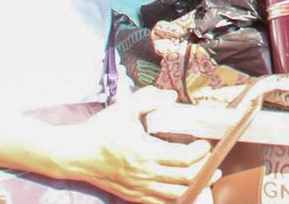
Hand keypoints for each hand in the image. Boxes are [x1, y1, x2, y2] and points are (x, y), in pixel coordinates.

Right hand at [57, 88, 213, 203]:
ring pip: (175, 195)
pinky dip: (176, 198)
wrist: (75, 153)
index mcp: (144, 153)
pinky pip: (159, 202)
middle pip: (184, 178)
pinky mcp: (132, 195)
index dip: (200, 152)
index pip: (183, 158)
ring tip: (206, 176)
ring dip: (195, 186)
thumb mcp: (124, 108)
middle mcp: (144, 174)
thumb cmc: (100, 130)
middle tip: (214, 159)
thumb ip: (148, 98)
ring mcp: (138, 188)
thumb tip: (171, 95)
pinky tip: (184, 189)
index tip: (206, 142)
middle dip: (204, 169)